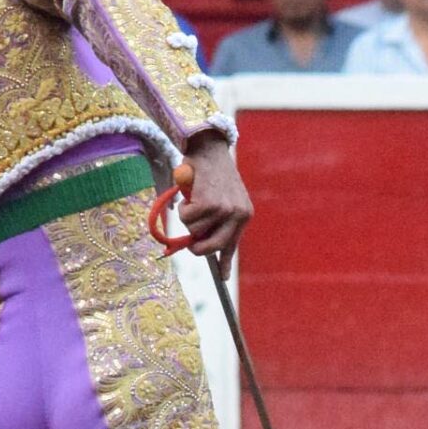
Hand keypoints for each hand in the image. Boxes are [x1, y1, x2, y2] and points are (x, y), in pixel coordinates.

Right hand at [177, 133, 251, 274]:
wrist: (208, 149)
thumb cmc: (211, 174)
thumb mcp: (222, 199)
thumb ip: (217, 222)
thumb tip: (201, 245)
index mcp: (244, 214)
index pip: (233, 244)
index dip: (225, 263)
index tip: (223, 279)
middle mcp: (238, 214)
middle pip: (213, 246)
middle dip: (197, 248)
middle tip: (189, 243)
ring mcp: (225, 210)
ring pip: (195, 231)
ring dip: (187, 218)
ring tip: (192, 200)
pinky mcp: (209, 203)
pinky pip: (187, 219)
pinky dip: (183, 208)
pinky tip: (190, 194)